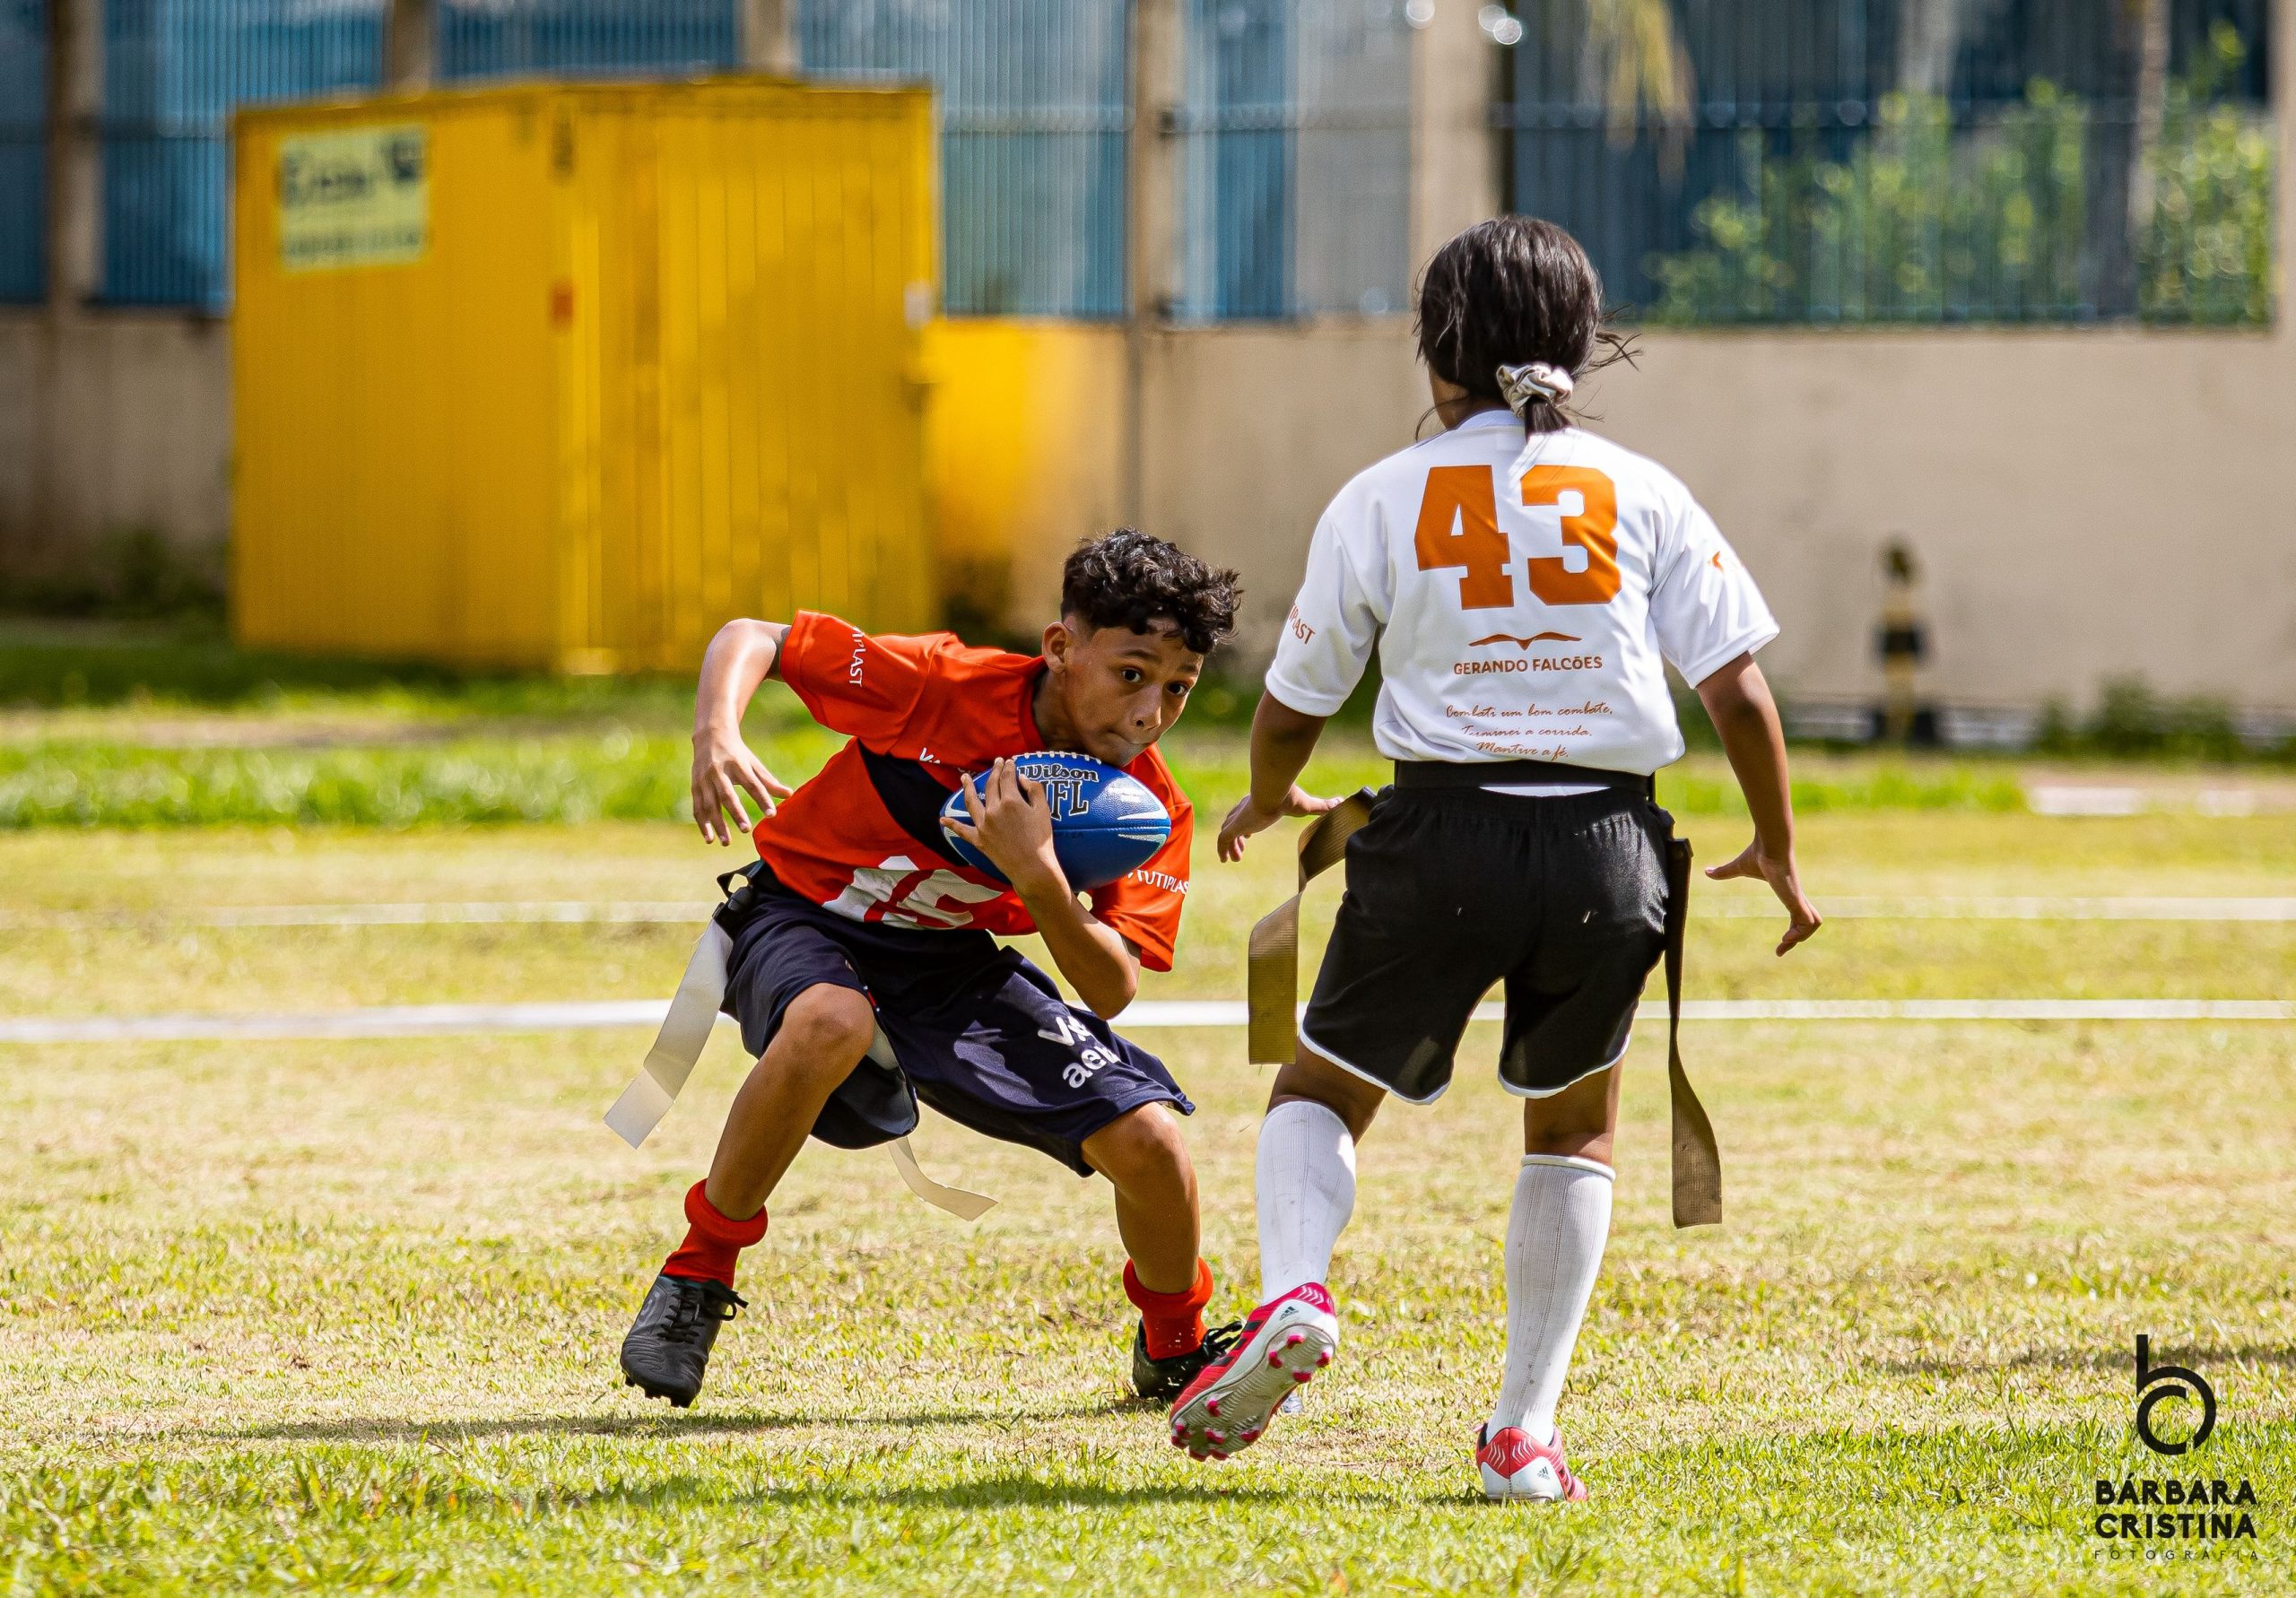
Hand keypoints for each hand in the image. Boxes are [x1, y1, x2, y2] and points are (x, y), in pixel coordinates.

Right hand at [690, 724, 793, 845]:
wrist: (710, 735)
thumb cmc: (737, 753)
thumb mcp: (753, 763)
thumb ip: (769, 781)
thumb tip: (789, 795)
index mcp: (737, 764)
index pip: (752, 784)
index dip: (762, 799)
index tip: (772, 814)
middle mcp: (719, 771)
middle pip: (727, 795)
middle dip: (736, 813)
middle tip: (747, 830)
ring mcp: (704, 779)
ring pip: (709, 804)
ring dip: (717, 824)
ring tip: (726, 842)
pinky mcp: (695, 786)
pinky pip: (698, 808)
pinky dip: (703, 824)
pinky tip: (709, 839)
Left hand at [944, 758, 1065, 895]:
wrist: (1032, 867)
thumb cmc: (1041, 839)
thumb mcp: (1043, 810)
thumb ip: (1034, 789)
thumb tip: (1022, 779)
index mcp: (1010, 801)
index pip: (1006, 777)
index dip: (1008, 767)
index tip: (1009, 762)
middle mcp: (993, 810)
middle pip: (990, 785)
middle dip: (993, 772)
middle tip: (996, 763)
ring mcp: (983, 825)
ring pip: (971, 801)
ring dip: (967, 787)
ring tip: (964, 777)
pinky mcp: (979, 840)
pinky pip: (963, 831)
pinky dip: (953, 825)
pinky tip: (943, 819)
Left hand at [1217, 785, 1340, 862]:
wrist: (1275, 792)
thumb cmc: (1290, 797)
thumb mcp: (1308, 805)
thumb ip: (1323, 806)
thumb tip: (1342, 802)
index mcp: (1258, 803)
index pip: (1248, 812)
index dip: (1248, 824)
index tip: (1250, 834)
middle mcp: (1245, 809)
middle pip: (1234, 821)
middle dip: (1237, 835)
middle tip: (1241, 848)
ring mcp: (1238, 817)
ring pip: (1227, 832)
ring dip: (1231, 846)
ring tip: (1235, 859)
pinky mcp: (1234, 826)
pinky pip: (1223, 840)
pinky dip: (1222, 850)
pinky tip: (1225, 860)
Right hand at [1706, 835, 1821, 955]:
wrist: (1770, 844)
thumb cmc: (1758, 854)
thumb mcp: (1739, 868)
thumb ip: (1725, 872)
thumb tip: (1706, 871)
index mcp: (1789, 894)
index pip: (1798, 916)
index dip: (1791, 932)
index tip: (1780, 944)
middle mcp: (1797, 898)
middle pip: (1810, 923)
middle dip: (1796, 940)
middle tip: (1779, 951)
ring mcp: (1798, 899)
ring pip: (1814, 923)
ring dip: (1800, 937)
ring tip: (1784, 941)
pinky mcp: (1797, 899)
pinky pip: (1808, 923)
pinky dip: (1799, 933)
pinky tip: (1786, 937)